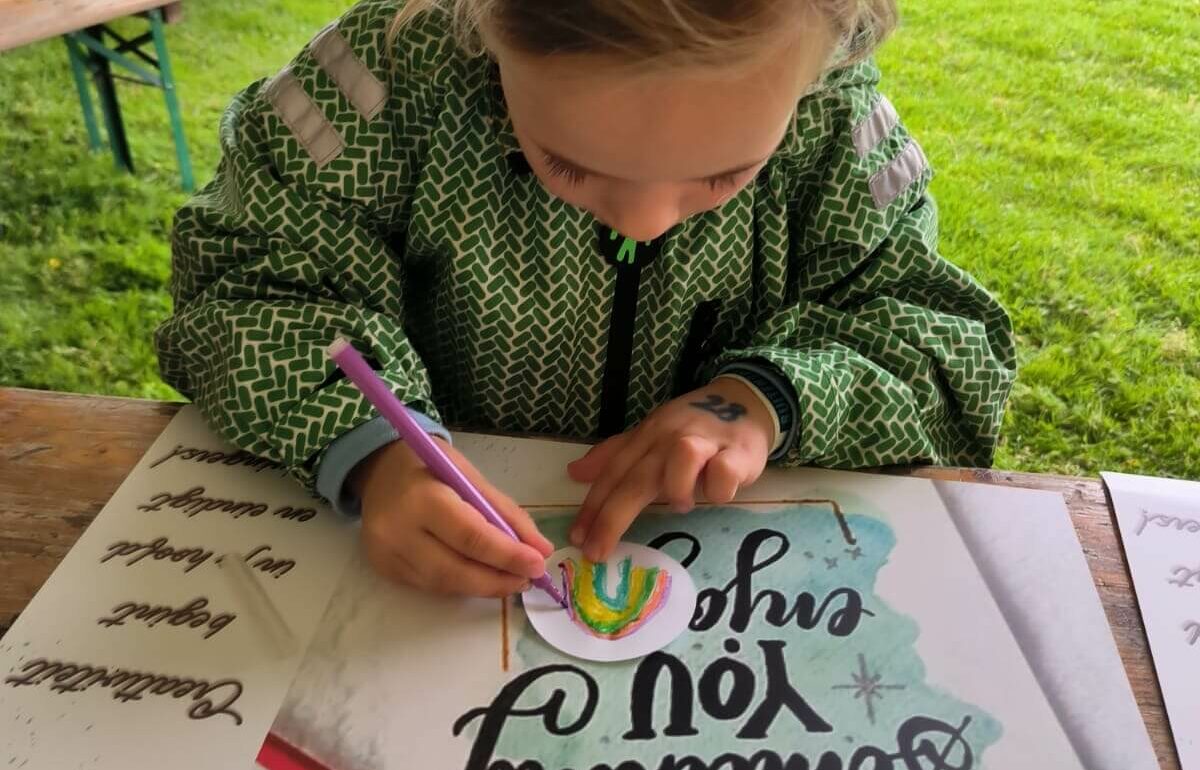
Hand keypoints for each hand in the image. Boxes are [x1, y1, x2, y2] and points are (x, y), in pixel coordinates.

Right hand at [351, 439, 552, 596]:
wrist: (378, 470)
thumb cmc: (429, 466)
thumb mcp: (469, 475)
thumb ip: (505, 513)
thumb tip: (541, 549)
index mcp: (422, 498)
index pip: (471, 537)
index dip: (507, 555)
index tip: (539, 564)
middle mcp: (397, 531)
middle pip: (456, 570)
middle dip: (498, 579)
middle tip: (529, 579)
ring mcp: (386, 554)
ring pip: (444, 584)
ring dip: (483, 586)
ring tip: (511, 579)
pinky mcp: (384, 569)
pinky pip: (430, 586)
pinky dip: (461, 584)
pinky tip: (479, 575)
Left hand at [567, 377, 773, 561]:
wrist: (744, 401)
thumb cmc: (693, 427)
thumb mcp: (650, 435)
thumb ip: (615, 455)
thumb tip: (575, 473)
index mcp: (647, 436)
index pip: (613, 472)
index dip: (592, 505)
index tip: (576, 537)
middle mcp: (670, 438)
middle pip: (636, 478)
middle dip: (612, 517)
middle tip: (597, 551)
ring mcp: (705, 442)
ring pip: (682, 459)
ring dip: (676, 488)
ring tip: (682, 504)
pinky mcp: (738, 453)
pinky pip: (724, 472)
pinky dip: (718, 488)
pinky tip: (718, 492)